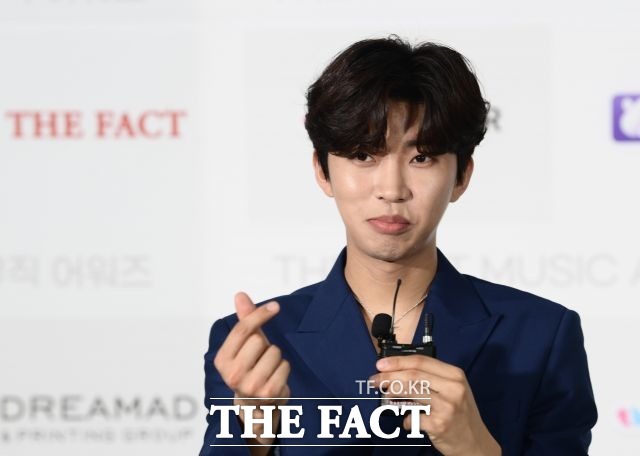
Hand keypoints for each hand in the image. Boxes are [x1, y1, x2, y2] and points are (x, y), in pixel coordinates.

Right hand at [214, 292, 289, 454]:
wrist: (255, 407)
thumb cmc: (250, 369)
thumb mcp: (244, 346)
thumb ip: (244, 320)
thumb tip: (240, 295)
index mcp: (222, 360)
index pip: (242, 330)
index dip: (259, 314)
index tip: (275, 306)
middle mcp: (232, 374)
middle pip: (259, 340)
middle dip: (265, 345)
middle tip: (260, 359)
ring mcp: (250, 385)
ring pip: (274, 352)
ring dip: (276, 358)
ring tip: (268, 370)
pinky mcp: (269, 393)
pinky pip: (285, 366)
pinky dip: (284, 369)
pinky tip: (275, 378)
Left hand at [370, 355, 500, 455]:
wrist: (476, 445)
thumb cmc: (460, 415)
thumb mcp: (453, 391)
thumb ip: (431, 380)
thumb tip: (397, 372)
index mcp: (455, 375)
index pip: (421, 361)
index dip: (398, 361)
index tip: (381, 364)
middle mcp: (453, 388)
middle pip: (413, 376)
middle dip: (389, 376)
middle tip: (375, 380)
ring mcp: (447, 407)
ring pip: (411, 392)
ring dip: (392, 392)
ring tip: (384, 394)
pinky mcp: (440, 424)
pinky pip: (413, 417)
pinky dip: (406, 419)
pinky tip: (408, 422)